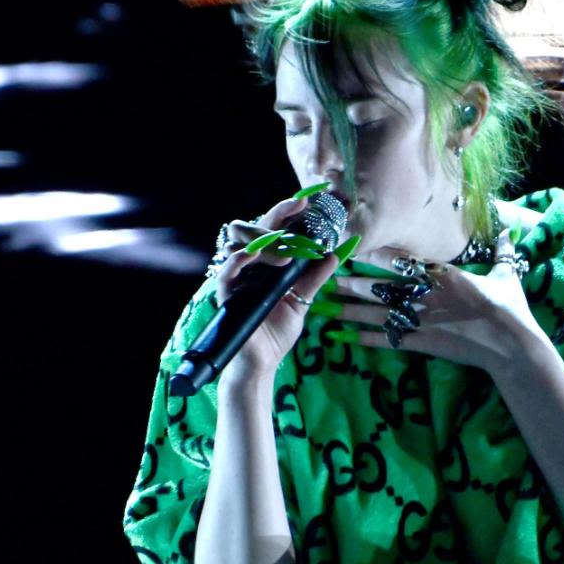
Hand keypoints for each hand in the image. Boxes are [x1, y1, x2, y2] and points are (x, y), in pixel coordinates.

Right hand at [208, 188, 356, 382]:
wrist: (262, 362)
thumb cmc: (276, 331)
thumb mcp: (301, 301)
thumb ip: (315, 277)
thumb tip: (336, 253)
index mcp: (266, 264)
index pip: (273, 230)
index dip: (286, 213)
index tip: (306, 200)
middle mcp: (250, 266)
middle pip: (254, 228)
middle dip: (277, 216)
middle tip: (298, 208)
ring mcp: (237, 278)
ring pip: (240, 242)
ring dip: (264, 240)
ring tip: (287, 253)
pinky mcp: (227, 295)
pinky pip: (228, 271)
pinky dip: (240, 260)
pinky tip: (254, 255)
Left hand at [317, 237, 549, 379]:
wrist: (511, 344)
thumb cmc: (510, 308)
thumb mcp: (507, 276)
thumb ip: (502, 253)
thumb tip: (510, 232)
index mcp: (443, 275)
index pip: (401, 260)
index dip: (375, 254)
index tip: (354, 248)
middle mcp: (427, 295)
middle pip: (382, 287)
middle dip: (355, 284)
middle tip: (330, 279)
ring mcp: (423, 320)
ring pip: (380, 314)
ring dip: (353, 311)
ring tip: (330, 309)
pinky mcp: (425, 343)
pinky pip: (392, 340)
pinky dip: (371, 340)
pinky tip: (351, 339)